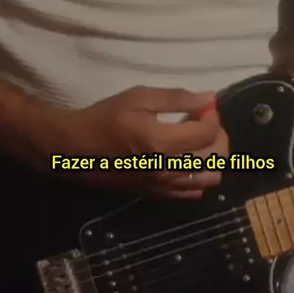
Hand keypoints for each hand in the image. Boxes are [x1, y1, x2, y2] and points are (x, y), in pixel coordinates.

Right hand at [45, 86, 228, 198]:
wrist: (75, 149)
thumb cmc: (105, 119)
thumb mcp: (138, 98)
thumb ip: (177, 98)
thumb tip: (209, 99)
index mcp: (163, 143)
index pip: (209, 133)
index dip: (212, 116)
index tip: (203, 106)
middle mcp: (168, 169)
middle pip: (216, 158)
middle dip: (218, 136)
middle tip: (203, 122)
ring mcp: (163, 185)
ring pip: (209, 179)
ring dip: (212, 159)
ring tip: (198, 142)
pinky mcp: (156, 194)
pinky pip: (191, 193)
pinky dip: (198, 177)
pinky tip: (188, 161)